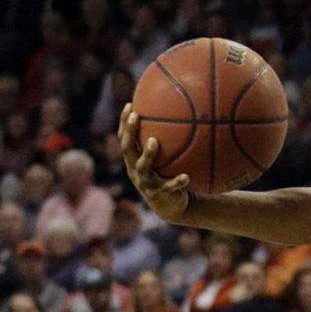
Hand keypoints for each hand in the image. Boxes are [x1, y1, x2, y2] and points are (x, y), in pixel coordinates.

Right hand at [118, 102, 191, 222]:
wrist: (171, 206)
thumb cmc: (169, 176)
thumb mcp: (166, 159)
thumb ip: (169, 142)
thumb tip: (185, 116)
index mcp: (134, 160)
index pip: (124, 138)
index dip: (124, 123)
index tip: (130, 105)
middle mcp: (135, 170)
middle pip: (128, 149)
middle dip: (130, 132)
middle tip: (136, 116)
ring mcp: (145, 183)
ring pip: (143, 167)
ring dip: (148, 154)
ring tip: (154, 141)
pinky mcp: (159, 195)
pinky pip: (169, 187)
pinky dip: (177, 182)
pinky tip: (186, 176)